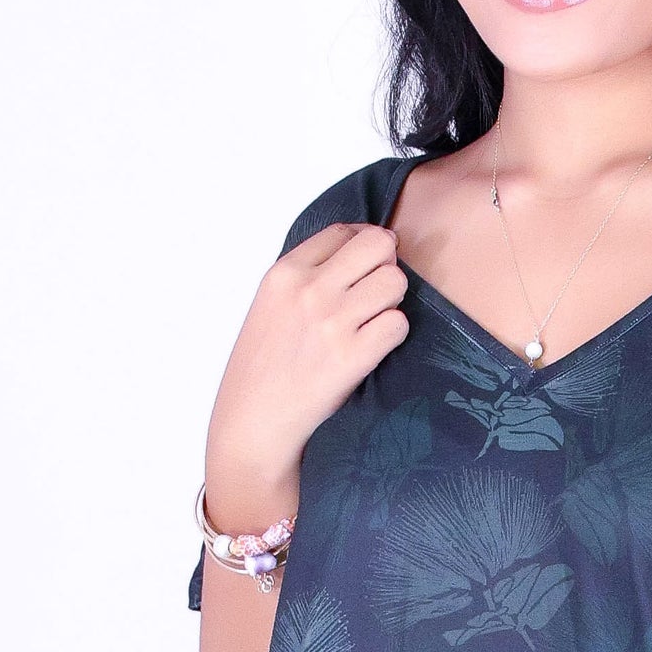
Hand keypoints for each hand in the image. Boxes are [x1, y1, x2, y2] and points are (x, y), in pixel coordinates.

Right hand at [206, 222, 410, 480]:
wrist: (253, 421)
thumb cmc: (263, 366)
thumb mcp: (271, 304)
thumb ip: (308, 274)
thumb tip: (362, 247)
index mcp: (285, 272)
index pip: (344, 231)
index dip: (363, 244)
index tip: (365, 264)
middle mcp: (309, 290)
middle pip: (378, 245)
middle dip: (386, 265)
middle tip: (376, 292)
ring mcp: (332, 322)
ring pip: (395, 282)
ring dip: (392, 301)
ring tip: (372, 321)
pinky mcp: (353, 356)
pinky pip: (398, 323)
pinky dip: (393, 334)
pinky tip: (373, 346)